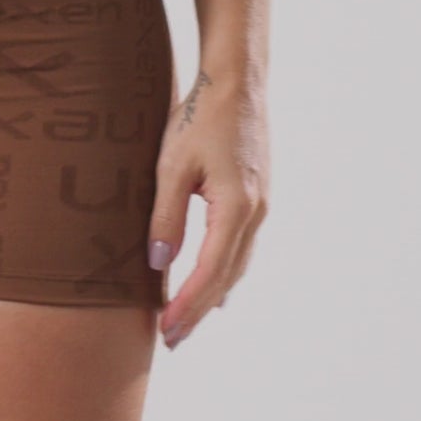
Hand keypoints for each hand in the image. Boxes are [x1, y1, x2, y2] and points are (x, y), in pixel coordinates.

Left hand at [147, 64, 268, 348]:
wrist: (237, 80)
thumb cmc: (200, 116)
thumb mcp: (171, 166)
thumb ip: (165, 217)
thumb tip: (158, 264)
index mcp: (236, 207)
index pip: (210, 272)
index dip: (188, 306)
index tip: (167, 331)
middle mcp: (256, 212)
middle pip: (227, 277)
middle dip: (199, 311)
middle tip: (172, 340)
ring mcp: (262, 205)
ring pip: (238, 264)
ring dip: (212, 295)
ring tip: (186, 321)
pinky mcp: (258, 196)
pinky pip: (243, 247)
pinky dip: (226, 272)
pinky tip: (214, 284)